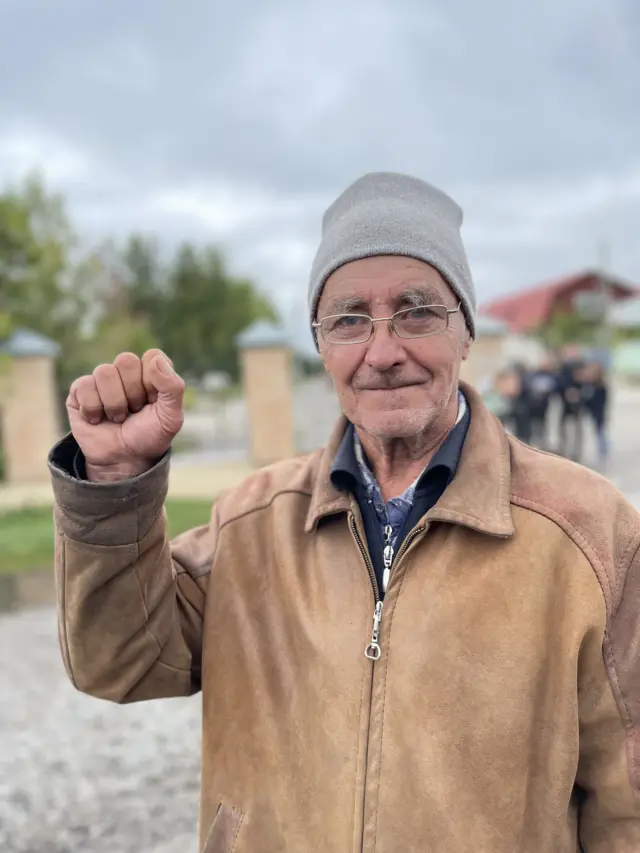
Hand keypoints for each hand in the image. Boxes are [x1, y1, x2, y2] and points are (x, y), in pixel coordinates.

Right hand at [66, 349, 184, 481]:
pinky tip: (98, 419)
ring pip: (104, 372)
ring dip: (114, 404)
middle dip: (132, 393)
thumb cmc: (149, 436)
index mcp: (152, 372)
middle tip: (134, 411)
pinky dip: (93, 409)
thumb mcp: (171, 417)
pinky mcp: (80, 390)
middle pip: (126, 360)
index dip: (152, 382)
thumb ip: (173, 387)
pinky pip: (84, 385)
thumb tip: (155, 359)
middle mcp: (127, 371)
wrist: (124, 461)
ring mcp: (103, 380)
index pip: (152, 356)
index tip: (153, 402)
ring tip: (117, 418)